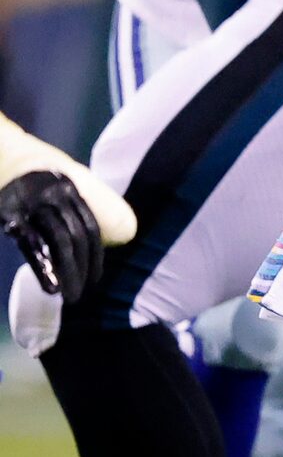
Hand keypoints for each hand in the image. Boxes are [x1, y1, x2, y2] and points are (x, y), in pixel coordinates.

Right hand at [0, 170, 100, 300]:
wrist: (0, 161)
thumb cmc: (27, 185)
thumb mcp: (53, 191)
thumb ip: (70, 212)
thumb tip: (99, 243)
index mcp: (70, 191)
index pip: (91, 229)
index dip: (95, 257)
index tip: (95, 279)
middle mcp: (56, 195)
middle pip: (78, 236)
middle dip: (83, 268)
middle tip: (80, 294)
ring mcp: (33, 203)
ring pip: (59, 240)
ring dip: (68, 271)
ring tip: (69, 295)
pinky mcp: (10, 213)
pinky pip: (30, 241)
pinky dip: (43, 266)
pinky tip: (50, 286)